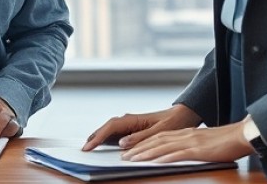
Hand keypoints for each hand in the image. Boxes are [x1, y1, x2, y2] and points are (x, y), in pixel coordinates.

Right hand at [82, 104, 201, 150]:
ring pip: (110, 130)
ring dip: (99, 137)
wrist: (182, 116)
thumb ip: (140, 137)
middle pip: (107, 128)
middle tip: (84, 149)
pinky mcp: (132, 128)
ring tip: (89, 147)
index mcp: (134, 119)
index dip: (98, 137)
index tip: (89, 146)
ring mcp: (130, 124)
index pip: (110, 127)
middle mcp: (129, 120)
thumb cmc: (172, 122)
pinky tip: (103, 144)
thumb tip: (121, 143)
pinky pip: (116, 133)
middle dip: (94, 137)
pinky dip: (107, 138)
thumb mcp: (159, 132)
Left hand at [120, 120, 252, 162]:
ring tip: (132, 160)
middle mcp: (185, 135)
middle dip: (139, 149)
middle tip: (124, 156)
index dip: (144, 144)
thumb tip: (182, 153)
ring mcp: (191, 142)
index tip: (131, 150)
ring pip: (163, 147)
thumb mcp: (205, 142)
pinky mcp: (199, 150)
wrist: (242, 134)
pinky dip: (165, 158)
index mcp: (186, 133)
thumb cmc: (227, 141)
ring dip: (146, 154)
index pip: (159, 138)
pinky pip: (179, 154)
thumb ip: (192, 146)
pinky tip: (156, 162)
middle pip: (156, 141)